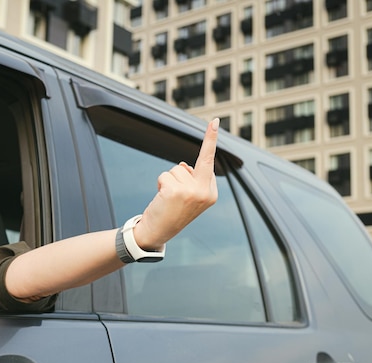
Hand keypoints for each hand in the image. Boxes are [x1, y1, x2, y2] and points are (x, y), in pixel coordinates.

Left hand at [133, 118, 218, 249]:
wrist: (157, 233)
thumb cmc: (171, 213)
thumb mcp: (188, 197)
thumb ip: (190, 180)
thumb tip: (183, 166)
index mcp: (211, 194)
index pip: (209, 163)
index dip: (210, 142)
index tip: (214, 122)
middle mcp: (205, 193)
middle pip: (195, 163)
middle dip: (209, 139)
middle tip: (214, 120)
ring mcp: (192, 192)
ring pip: (176, 170)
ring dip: (168, 181)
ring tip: (168, 199)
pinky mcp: (176, 192)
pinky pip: (165, 175)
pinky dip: (160, 183)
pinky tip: (162, 198)